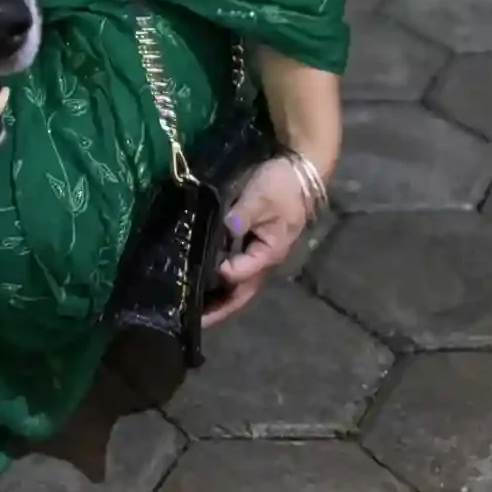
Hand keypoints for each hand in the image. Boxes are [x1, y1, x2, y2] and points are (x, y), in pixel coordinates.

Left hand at [206, 154, 321, 324]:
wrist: (300, 170)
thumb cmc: (281, 185)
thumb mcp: (261, 197)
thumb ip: (241, 217)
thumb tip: (226, 231)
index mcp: (269, 253)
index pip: (242, 275)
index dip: (220, 278)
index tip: (195, 279)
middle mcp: (265, 260)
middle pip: (241, 294)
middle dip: (218, 310)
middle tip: (191, 321)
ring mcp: (260, 254)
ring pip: (238, 285)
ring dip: (218, 299)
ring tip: (192, 307)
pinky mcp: (254, 245)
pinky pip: (236, 270)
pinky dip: (220, 281)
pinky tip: (203, 280)